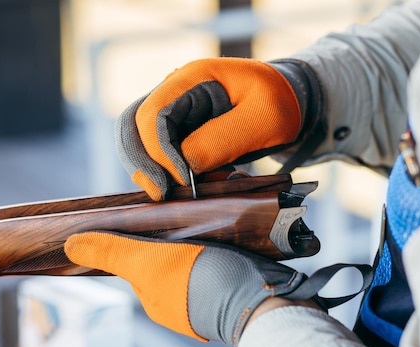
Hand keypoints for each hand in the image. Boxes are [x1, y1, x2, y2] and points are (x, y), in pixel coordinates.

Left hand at [64, 231, 323, 346]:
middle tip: (189, 207)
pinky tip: (232, 226)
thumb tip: (69, 244)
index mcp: (157, 297)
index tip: (156, 211)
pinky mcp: (238, 285)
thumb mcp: (150, 262)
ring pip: (198, 255)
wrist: (263, 301)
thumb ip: (114, 252)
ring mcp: (211, 296)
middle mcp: (180, 301)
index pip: (140, 259)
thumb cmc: (203, 282)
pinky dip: (225, 240)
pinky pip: (223, 257)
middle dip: (177, 231)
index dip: (143, 234)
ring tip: (213, 212)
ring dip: (204, 232)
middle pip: (169, 256)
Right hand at [116, 57, 318, 199]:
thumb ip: (222, 140)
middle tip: (163, 194)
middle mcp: (173, 93)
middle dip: (142, 163)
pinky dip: (168, 174)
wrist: (287, 102)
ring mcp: (172, 112)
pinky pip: (157, 155)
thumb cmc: (280, 104)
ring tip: (188, 191)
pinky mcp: (177, 132)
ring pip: (138, 143)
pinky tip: (199, 184)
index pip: (152, 114)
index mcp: (192, 78)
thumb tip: (183, 168)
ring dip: (154, 172)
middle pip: (131, 127)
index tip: (182, 179)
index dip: (158, 150)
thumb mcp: (262, 121)